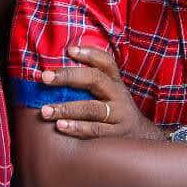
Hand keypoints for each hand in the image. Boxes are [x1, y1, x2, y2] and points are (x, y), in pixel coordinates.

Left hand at [39, 45, 163, 140]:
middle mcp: (118, 95)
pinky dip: (77, 128)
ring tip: (45, 110)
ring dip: (66, 108)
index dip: (89, 54)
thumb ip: (89, 81)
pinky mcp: (116, 134)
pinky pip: (95, 130)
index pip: (105, 62)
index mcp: (115, 81)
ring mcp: (119, 115)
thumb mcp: (109, 91)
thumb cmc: (115, 109)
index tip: (69, 49)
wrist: (141, 136)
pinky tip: (60, 126)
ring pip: (92, 108)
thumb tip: (55, 69)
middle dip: (68, 76)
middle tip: (45, 77)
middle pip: (95, 80)